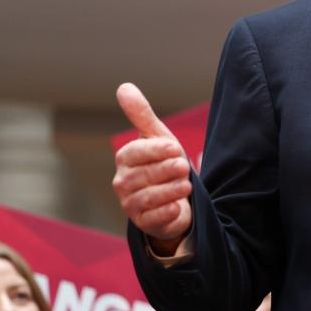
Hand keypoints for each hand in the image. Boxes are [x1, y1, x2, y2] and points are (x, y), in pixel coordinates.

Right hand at [112, 83, 192, 253]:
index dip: (156, 150)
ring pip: (149, 197)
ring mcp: (131, 204)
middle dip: (168, 170)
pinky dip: (167, 212)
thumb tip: (124, 86)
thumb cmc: (164, 163)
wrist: (175, 198)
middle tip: (184, 166)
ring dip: (171, 190)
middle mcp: (123, 182)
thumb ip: (142, 115)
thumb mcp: (158, 138)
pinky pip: (153, 219)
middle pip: (144, 175)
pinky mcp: (143, 224)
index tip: (175, 147)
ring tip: (187, 183)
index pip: (135, 153)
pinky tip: (178, 207)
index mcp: (125, 159)